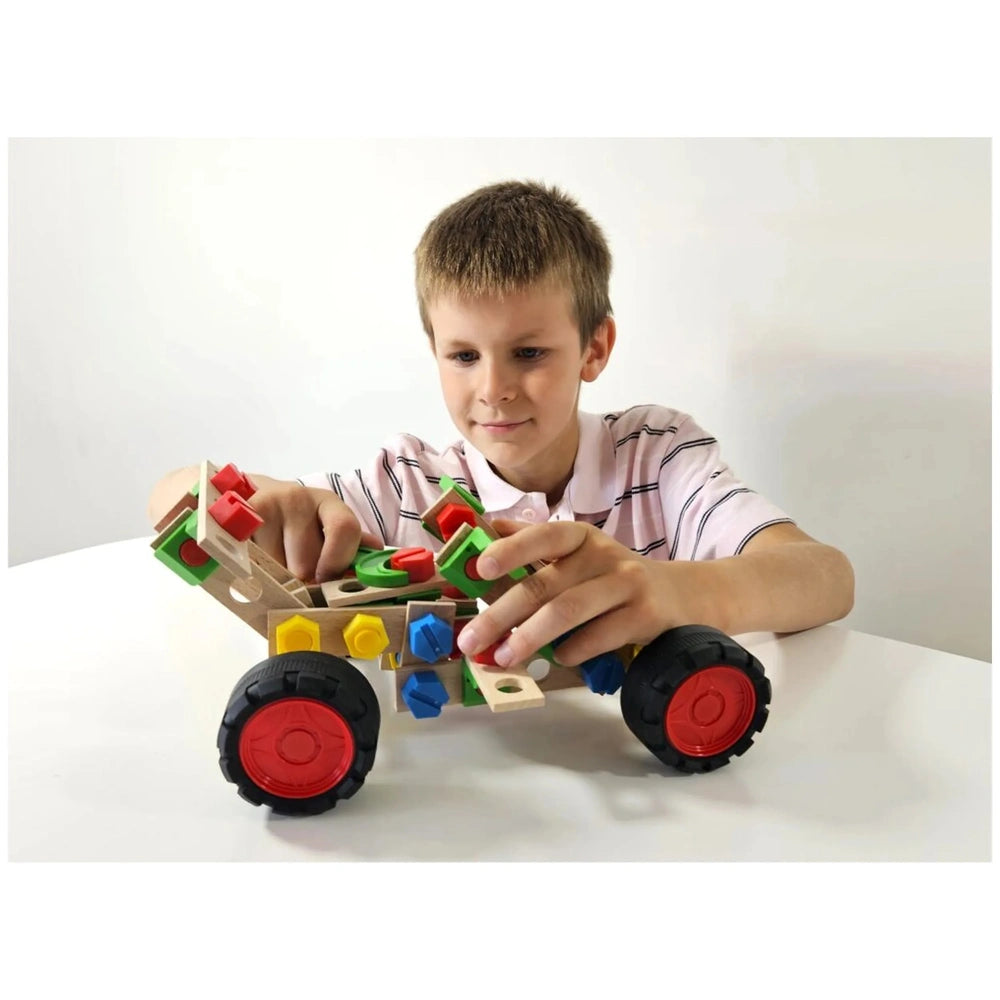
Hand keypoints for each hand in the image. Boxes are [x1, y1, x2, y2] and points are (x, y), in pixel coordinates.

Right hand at [248, 480, 381, 583]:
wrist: (254, 496)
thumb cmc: (297, 522)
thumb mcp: (326, 528)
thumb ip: (348, 545)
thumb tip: (376, 551)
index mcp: (330, 504)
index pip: (345, 529)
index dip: (337, 562)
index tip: (326, 580)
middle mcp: (300, 498)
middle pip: (307, 562)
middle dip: (302, 580)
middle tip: (296, 574)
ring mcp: (269, 505)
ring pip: (277, 568)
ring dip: (275, 578)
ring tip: (273, 562)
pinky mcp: (239, 518)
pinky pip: (251, 560)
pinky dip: (254, 570)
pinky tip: (256, 562)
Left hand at [455, 519, 696, 667]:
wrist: (684, 596)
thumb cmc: (616, 578)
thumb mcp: (579, 555)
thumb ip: (535, 545)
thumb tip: (486, 527)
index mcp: (580, 538)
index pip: (543, 536)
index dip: (511, 549)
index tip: (481, 568)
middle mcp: (603, 555)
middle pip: (545, 584)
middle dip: (502, 613)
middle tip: (472, 640)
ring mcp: (627, 583)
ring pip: (569, 611)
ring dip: (530, 637)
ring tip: (504, 656)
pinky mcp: (646, 615)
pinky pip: (600, 636)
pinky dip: (573, 651)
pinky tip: (558, 659)